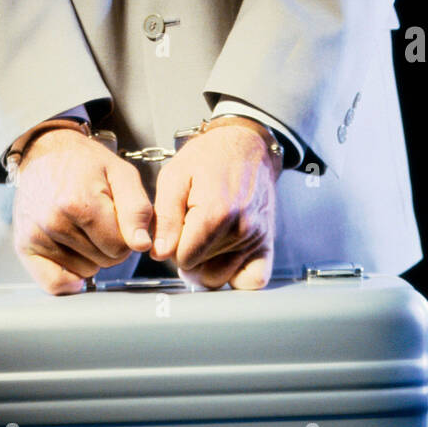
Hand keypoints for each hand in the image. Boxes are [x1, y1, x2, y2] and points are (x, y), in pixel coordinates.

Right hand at [12, 129, 152, 294]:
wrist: (45, 152)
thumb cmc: (86, 164)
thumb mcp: (121, 174)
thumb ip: (137, 209)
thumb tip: (141, 244)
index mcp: (78, 202)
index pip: (120, 247)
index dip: (126, 236)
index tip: (117, 218)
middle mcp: (53, 222)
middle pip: (104, 261)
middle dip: (109, 245)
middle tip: (98, 220)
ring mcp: (36, 236)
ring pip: (85, 272)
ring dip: (90, 256)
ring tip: (81, 227)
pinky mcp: (24, 247)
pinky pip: (54, 284)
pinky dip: (69, 277)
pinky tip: (72, 258)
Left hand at [149, 121, 280, 288]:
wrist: (245, 145)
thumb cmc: (208, 158)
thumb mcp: (175, 177)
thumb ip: (165, 217)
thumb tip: (160, 253)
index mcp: (216, 212)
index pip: (184, 259)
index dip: (173, 248)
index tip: (176, 229)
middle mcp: (241, 229)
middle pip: (200, 270)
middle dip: (189, 255)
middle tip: (191, 229)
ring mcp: (256, 238)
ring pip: (220, 278)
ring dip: (208, 266)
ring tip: (207, 238)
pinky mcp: (267, 244)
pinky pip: (253, 281)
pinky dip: (237, 277)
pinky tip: (225, 259)